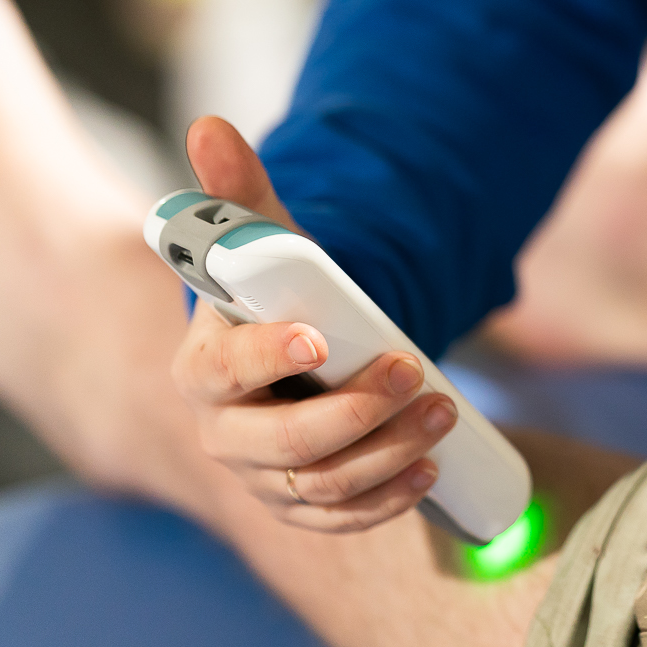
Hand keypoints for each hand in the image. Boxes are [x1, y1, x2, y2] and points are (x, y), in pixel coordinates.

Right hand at [171, 116, 455, 530]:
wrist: (299, 361)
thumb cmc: (279, 298)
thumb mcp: (265, 244)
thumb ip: (238, 191)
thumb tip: (210, 126)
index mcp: (202, 370)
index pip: (226, 372)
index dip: (270, 358)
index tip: (320, 339)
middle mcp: (224, 434)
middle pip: (285, 444)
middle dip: (356, 412)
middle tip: (415, 371)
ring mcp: (263, 479)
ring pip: (323, 485)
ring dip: (389, 452)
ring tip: (443, 411)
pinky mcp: (302, 507)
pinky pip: (342, 520)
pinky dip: (388, 501)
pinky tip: (429, 468)